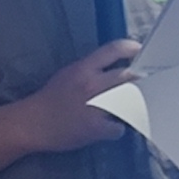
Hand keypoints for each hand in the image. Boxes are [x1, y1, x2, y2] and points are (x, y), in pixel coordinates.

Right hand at [17, 40, 142, 152]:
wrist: (32, 123)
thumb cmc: (50, 98)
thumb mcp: (69, 74)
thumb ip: (90, 69)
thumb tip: (114, 66)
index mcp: (83, 69)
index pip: (113, 50)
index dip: (131, 49)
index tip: (141, 51)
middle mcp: (92, 85)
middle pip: (128, 76)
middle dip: (139, 80)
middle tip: (146, 83)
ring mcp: (95, 107)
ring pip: (128, 102)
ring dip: (131, 106)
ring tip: (129, 108)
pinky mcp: (95, 128)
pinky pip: (118, 128)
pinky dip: (117, 129)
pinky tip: (112, 128)